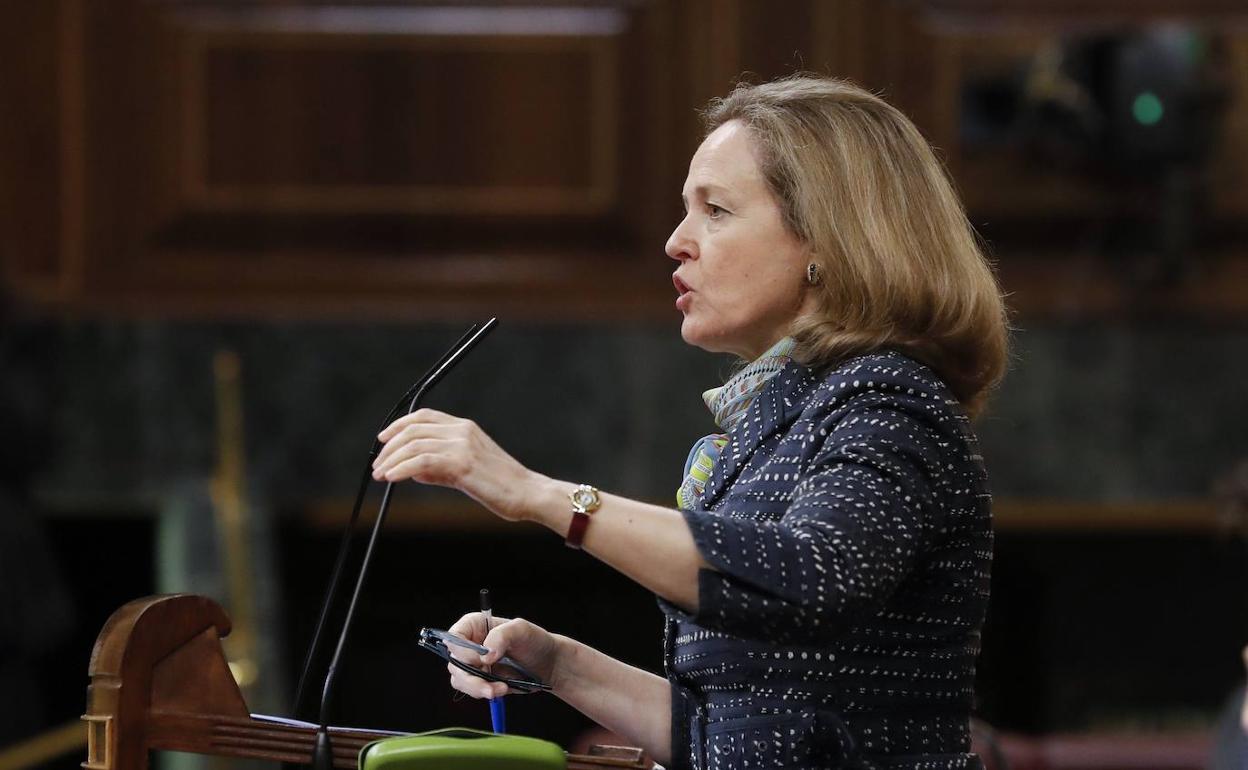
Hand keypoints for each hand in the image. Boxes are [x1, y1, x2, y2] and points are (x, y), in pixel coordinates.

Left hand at [372, 408, 542, 520]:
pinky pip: (421, 461)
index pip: (424, 417)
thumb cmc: (501, 486)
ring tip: (381, 475)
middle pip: (414, 429)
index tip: (383, 440)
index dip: (398, 426)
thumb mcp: (467, 472)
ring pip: (414, 445)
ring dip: (391, 460)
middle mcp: (462, 431)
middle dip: (390, 447)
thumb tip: (413, 472)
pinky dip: (401, 469)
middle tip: (378, 465)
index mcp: (465, 428)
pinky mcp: (461, 463)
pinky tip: (392, 478)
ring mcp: (462, 445)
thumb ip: (440, 469)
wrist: (527, 493)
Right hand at [444, 611, 562, 698]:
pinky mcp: (480, 680)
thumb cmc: (534, 641)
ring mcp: (474, 664)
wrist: (547, 664)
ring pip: (460, 679)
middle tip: (489, 685)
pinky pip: (471, 690)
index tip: (482, 659)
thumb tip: (485, 654)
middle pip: (454, 662)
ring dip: (478, 688)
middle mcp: (470, 644)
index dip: (462, 651)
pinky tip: (502, 689)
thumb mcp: (521, 630)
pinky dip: (484, 692)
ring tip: (501, 689)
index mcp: (475, 626)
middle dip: (470, 677)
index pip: (454, 637)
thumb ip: (501, 636)